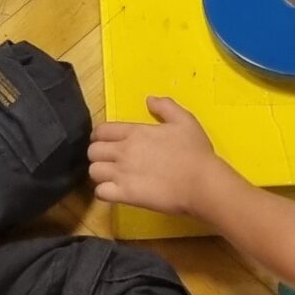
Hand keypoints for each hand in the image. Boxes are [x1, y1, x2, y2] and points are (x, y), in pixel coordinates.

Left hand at [88, 94, 218, 217]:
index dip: (100, 136)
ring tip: (111, 177)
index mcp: (134, 132)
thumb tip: (149, 100)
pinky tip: (115, 192)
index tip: (106, 142)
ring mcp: (122, 174)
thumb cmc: (195, 152)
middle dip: (98, 155)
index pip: (101, 131)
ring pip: (93, 172)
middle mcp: (123, 151)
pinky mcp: (125, 195)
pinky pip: (100, 192)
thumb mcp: (185, 120)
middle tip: (110, 160)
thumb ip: (165, 106)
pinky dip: (104, 192)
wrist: (201, 183)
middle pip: (92, 151)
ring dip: (100, 174)